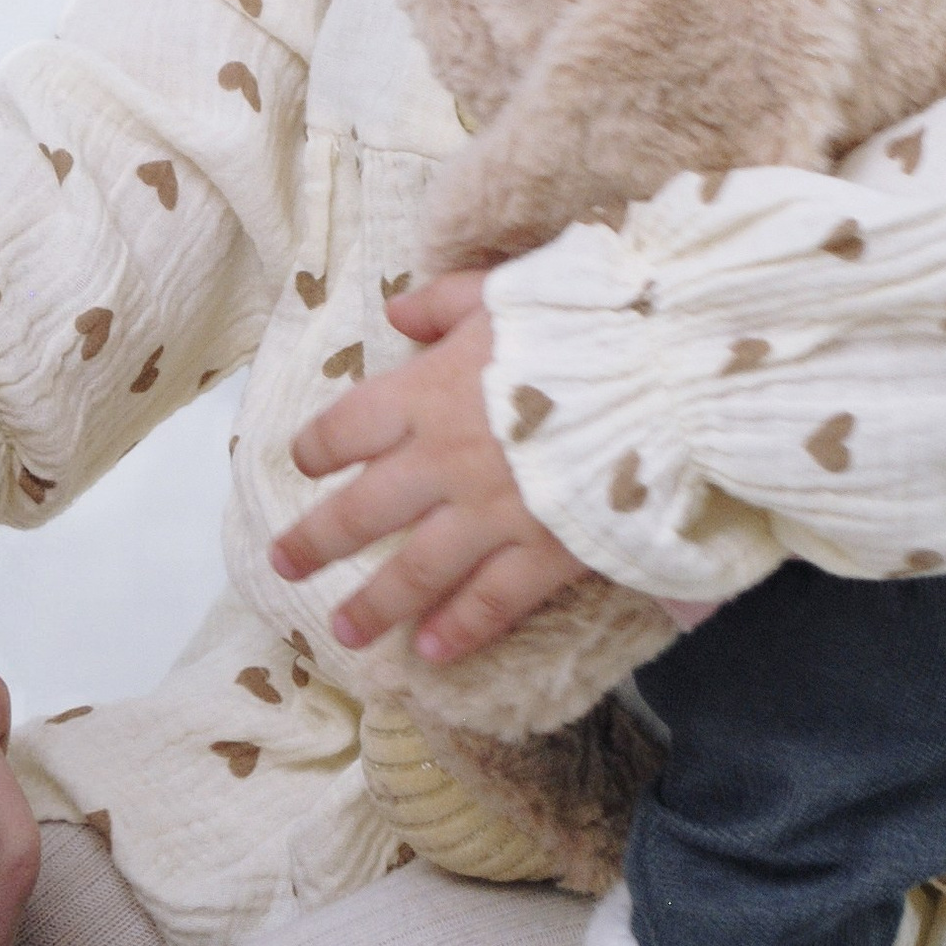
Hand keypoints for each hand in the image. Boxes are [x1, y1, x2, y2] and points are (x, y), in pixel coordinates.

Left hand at [272, 270, 592, 662]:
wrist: (663, 378)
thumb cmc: (586, 326)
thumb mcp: (505, 293)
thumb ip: (444, 304)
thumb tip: (396, 310)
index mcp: (430, 393)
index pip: (349, 427)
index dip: (320, 447)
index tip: (303, 464)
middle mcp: (445, 459)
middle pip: (363, 510)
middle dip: (317, 540)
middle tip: (283, 564)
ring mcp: (492, 513)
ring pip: (415, 569)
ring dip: (374, 603)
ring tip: (343, 631)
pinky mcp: (543, 553)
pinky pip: (491, 601)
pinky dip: (460, 630)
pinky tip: (432, 652)